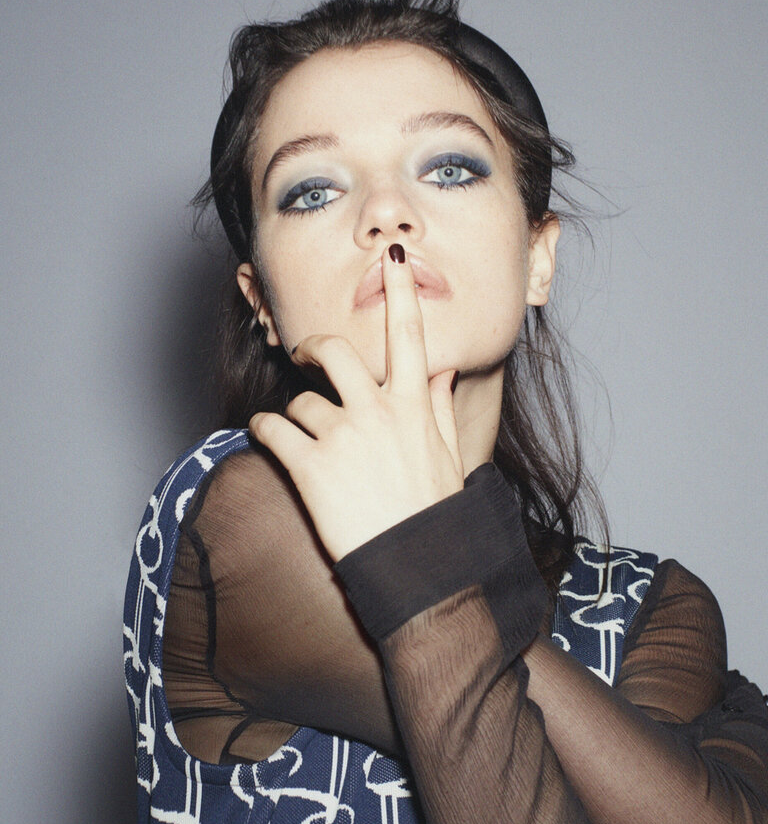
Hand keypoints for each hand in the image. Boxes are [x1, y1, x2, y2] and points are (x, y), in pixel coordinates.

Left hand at [250, 244, 463, 559]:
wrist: (418, 565)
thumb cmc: (434, 512)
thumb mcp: (449, 456)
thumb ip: (437, 406)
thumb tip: (440, 368)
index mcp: (413, 405)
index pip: (409, 335)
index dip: (401, 291)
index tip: (394, 257)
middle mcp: (377, 412)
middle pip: (335, 352)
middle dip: (313, 347)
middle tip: (305, 355)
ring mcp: (342, 437)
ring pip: (301, 399)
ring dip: (295, 414)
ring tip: (301, 438)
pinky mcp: (310, 466)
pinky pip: (272, 429)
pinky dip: (263, 431)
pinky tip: (267, 440)